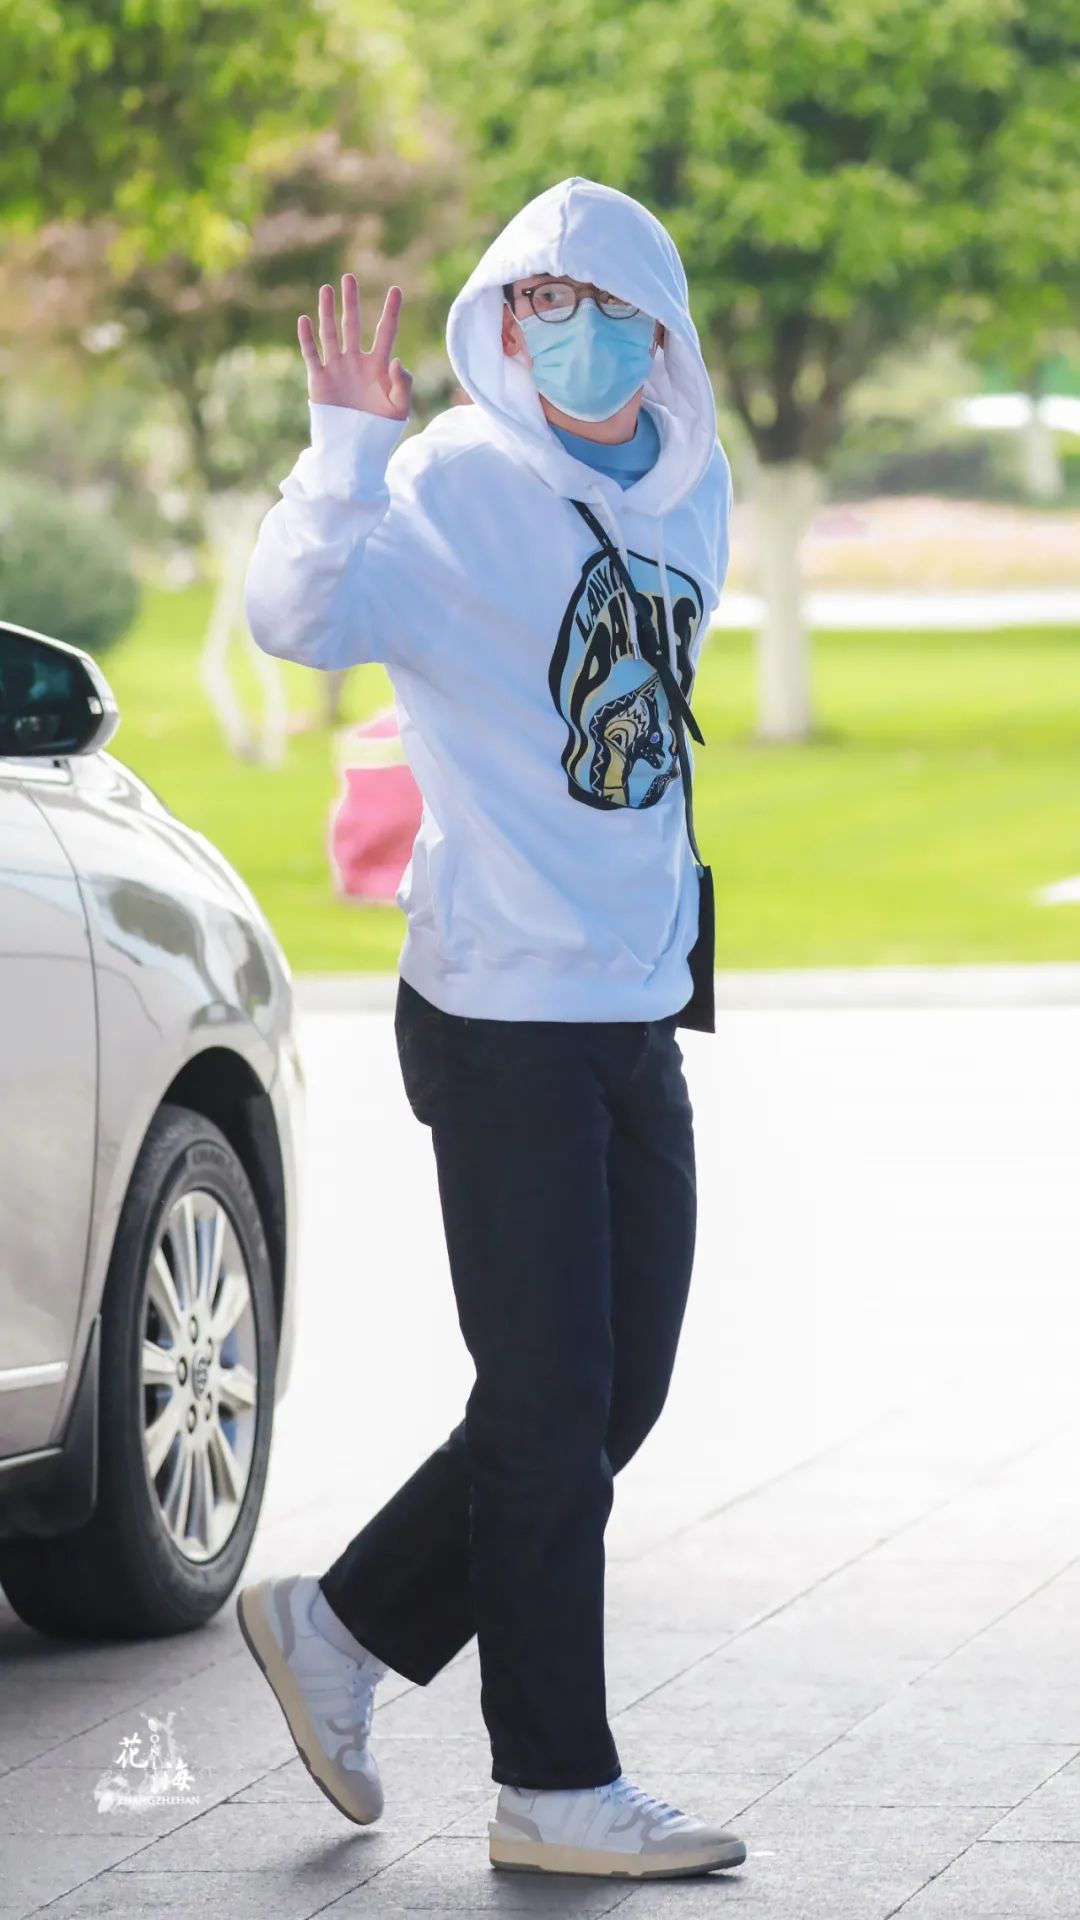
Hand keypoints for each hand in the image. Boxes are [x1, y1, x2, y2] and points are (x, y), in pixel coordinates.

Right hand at [298, 276, 411, 420]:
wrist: (355, 450)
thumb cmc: (381, 430)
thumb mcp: (400, 408)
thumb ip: (402, 383)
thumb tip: (395, 359)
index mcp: (378, 366)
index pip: (385, 332)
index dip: (391, 311)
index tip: (396, 290)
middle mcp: (356, 362)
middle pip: (353, 325)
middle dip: (351, 302)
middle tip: (350, 277)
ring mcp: (337, 369)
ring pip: (331, 334)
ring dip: (328, 312)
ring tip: (326, 289)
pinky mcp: (320, 380)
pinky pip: (312, 355)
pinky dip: (307, 339)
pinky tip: (304, 320)